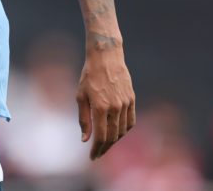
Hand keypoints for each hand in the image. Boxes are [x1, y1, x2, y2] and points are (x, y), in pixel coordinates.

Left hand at [77, 39, 135, 159]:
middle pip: (112, 137)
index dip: (96, 150)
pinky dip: (124, 130)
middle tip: (98, 154)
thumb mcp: (80, 96)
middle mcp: (115, 107)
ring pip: (122, 130)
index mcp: (100, 107)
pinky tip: (117, 132)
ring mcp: (125, 103)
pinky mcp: (131, 98)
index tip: (92, 157)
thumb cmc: (89, 75)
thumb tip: (85, 139)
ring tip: (105, 144)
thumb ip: (83, 119)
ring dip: (114, 140)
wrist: (106, 56)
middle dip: (104, 148)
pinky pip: (130, 121)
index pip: (101, 137)